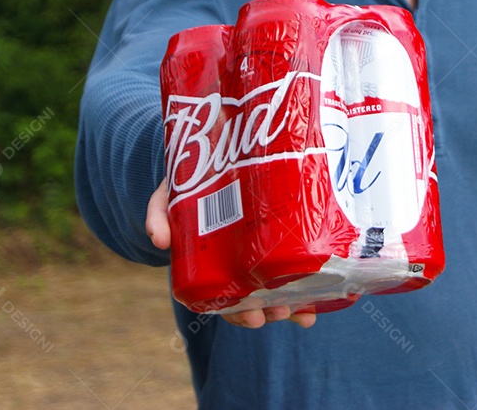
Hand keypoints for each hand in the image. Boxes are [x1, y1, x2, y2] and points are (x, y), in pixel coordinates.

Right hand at [146, 183, 315, 329]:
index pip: (223, 298)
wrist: (214, 159)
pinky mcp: (281, 237)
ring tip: (303, 314)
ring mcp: (260, 254)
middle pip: (252, 299)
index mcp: (210, 264)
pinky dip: (306, 286)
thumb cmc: (188, 186)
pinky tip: (318, 301)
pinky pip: (294, 266)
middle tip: (278, 313)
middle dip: (267, 311)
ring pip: (276, 289)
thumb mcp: (169, 198)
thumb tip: (158, 241)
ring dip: (291, 305)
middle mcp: (237, 266)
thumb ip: (159, 216)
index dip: (237, 311)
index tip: (253, 316)